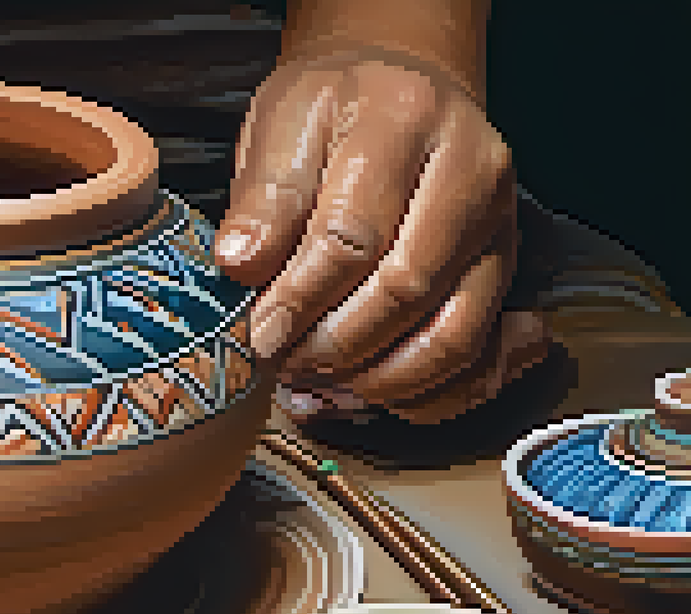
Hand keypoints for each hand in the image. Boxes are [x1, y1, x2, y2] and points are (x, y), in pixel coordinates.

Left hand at [216, 42, 546, 423]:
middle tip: (283, 362)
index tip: (258, 332)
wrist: (398, 88)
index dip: (300, 297)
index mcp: (406, 119)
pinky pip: (478, 354)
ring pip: (455, 333)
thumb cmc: (331, 108)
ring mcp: (499, 223)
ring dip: (379, 378)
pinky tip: (364, 392)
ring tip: (317, 383)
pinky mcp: (505, 266)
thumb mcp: (280, 123)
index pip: (353, 234)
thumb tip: (240, 264)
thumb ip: (263, 194)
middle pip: (409, 288)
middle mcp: (472, 170)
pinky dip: (423, 393)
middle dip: (337, 343)